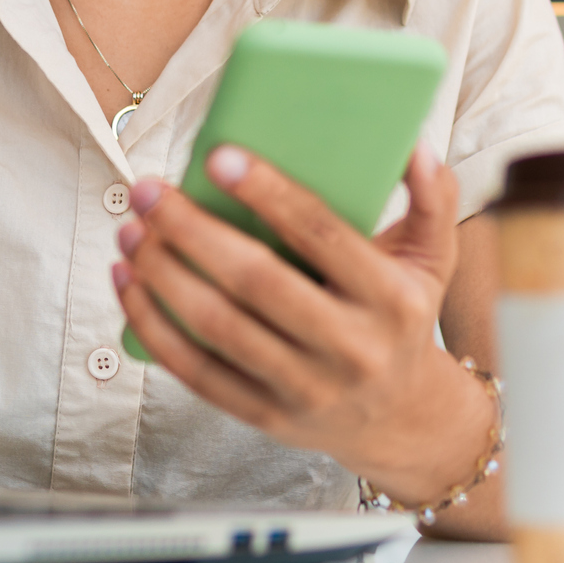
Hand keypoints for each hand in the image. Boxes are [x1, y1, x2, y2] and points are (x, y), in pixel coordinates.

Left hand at [112, 143, 499, 527]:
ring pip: (218, 328)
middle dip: (192, 231)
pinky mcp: (267, 416)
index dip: (269, 194)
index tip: (218, 157)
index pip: (322, 236)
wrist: (403, 418)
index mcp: (393, 299)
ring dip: (163, 275)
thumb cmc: (404, 316)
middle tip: (148, 190)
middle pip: (256, 281)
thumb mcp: (433, 258)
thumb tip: (415, 144)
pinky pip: (198, 371)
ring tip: (132, 230)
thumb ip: (432, 198)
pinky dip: (154, 326)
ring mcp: (306, 389)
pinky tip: (130, 282)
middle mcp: (352, 348)